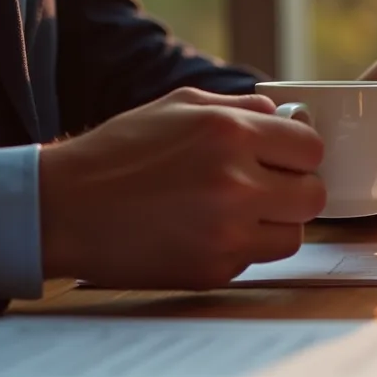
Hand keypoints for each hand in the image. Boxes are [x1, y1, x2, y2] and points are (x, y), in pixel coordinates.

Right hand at [39, 88, 325, 288]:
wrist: (62, 208)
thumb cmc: (120, 152)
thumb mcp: (180, 105)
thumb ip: (242, 107)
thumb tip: (286, 118)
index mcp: (231, 134)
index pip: (312, 149)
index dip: (299, 154)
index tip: (283, 158)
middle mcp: (236, 184)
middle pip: (313, 196)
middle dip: (294, 190)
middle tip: (265, 187)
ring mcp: (226, 233)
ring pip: (293, 235)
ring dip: (274, 224)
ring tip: (237, 212)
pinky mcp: (213, 270)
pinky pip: (256, 260)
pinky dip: (241, 247)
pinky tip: (206, 232)